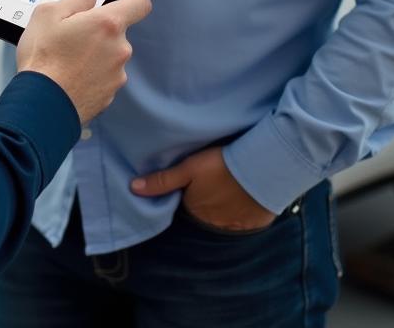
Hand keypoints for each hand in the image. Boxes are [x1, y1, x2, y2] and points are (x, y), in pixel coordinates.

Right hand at [16, 0, 151, 123]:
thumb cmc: (44, 59)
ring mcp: (116, 74)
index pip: (140, 4)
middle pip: (116, 31)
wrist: (42, 104)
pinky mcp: (109, 94)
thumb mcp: (47, 14)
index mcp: (108, 24)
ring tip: (65, 58)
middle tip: (71, 33)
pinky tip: (68, 76)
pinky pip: (103, 76)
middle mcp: (119, 48)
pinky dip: (90, 74)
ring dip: (94, 53)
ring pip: (109, 55)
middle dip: (98, 29)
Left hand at [131, 146, 275, 231]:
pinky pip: (245, 222)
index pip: (186, 207)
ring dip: (224, 209)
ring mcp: (236, 227)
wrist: (260, 168)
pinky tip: (243, 197)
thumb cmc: (221, 166)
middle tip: (212, 185)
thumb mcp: (188, 168)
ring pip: (224, 219)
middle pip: (205, 215)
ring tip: (227, 190)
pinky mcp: (255, 224)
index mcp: (195, 212)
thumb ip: (162, 180)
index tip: (192, 184)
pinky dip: (243, 213)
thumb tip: (133, 188)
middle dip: (205, 204)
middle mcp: (214, 225)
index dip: (187, 195)